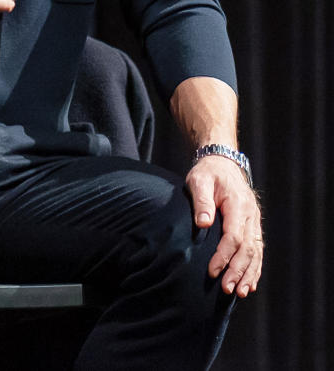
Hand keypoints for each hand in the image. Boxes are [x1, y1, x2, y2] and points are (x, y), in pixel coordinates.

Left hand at [186, 155, 262, 297]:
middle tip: (226, 289)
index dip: (224, 256)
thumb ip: (201, 201)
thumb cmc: (207, 173)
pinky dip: (254, 268)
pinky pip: (257, 250)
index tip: (212, 271)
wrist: (222, 163)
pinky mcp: (252, 226)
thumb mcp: (199, 180)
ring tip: (240, 293)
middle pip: (248, 248)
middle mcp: (250, 214)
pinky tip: (250, 284)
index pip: (234, 236)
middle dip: (237, 270)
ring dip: (248, 273)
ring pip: (256, 252)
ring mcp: (254, 221)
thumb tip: (203, 223)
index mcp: (238, 203)